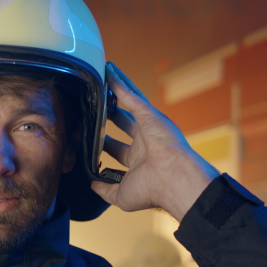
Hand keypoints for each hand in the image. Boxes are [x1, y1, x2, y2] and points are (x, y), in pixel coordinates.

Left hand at [91, 62, 219, 221]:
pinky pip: (131, 95)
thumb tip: (92, 185)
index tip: (92, 138)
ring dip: (117, 91)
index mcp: (139, 161)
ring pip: (129, 104)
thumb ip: (105, 190)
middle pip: (123, 123)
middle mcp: (145, 142)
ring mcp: (149, 127)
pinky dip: (119, 83)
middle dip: (111, 114)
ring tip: (103, 78)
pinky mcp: (150, 115)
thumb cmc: (153, 191)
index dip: (104, 143)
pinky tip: (108, 71)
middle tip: (96, 106)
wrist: (173, 181)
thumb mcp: (121, 196)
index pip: (117, 149)